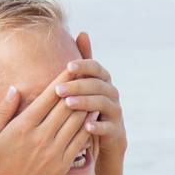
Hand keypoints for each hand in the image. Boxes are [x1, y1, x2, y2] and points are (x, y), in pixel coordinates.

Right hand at [0, 67, 92, 174]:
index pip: (49, 97)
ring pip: (77, 122)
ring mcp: (55, 151)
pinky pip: (81, 140)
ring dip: (86, 104)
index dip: (62, 80)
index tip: (71, 67)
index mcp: (24, 126)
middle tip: (87, 73)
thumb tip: (16, 88)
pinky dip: (88, 125)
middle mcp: (42, 137)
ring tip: (94, 90)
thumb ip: (4, 110)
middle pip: (67, 106)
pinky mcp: (63, 164)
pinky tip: (92, 115)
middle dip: (78, 88)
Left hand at [65, 32, 126, 166]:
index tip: (67, 66)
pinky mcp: (116, 132)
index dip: (84, 65)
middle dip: (78, 85)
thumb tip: (82, 32)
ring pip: (102, 103)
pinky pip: (108, 126)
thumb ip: (83, 63)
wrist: (104, 142)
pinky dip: (98, 125)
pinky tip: (85, 126)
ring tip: (68, 104)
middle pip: (97, 85)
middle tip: (58, 89)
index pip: (96, 67)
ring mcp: (115, 112)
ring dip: (85, 102)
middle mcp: (112, 94)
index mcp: (103, 81)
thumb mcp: (85, 86)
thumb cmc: (87, 109)